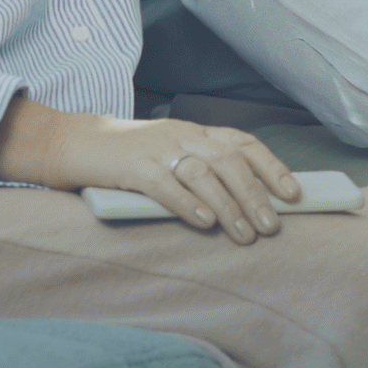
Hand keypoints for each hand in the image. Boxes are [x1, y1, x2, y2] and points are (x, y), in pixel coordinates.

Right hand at [0, 99, 298, 245]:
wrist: (74, 143)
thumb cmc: (129, 158)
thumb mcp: (172, 155)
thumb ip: (203, 171)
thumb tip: (248, 204)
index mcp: (196, 132)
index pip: (244, 144)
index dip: (272, 168)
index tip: (293, 195)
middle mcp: (182, 135)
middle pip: (230, 162)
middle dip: (255, 196)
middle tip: (271, 227)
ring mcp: (157, 148)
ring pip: (203, 174)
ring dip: (229, 206)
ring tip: (244, 235)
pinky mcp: (131, 166)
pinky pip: (165, 184)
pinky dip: (188, 204)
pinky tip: (205, 223)